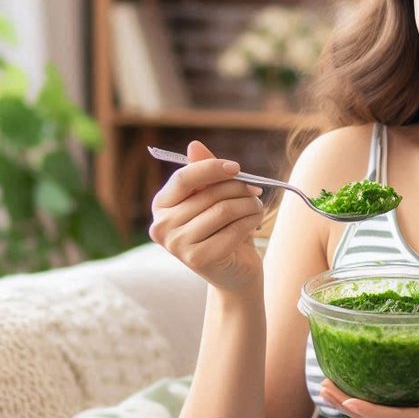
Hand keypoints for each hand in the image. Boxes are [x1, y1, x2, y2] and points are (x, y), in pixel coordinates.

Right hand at [149, 140, 265, 291]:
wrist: (234, 273)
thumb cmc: (223, 230)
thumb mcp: (213, 199)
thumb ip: (204, 173)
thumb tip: (194, 145)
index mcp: (161, 205)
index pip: (184, 178)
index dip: (212, 168)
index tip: (237, 168)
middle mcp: (162, 226)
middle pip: (209, 194)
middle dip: (239, 188)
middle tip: (256, 191)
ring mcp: (177, 245)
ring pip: (223, 210)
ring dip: (249, 205)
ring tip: (257, 207)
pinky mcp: (197, 259)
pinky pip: (233, 229)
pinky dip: (251, 221)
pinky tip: (256, 222)